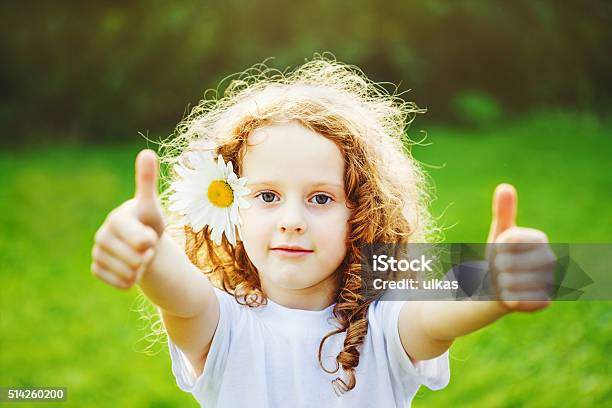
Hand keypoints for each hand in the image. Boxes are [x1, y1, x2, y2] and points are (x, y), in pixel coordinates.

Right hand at [91, 149, 165, 289]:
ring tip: (138, 254)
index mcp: (117, 219)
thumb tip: (146, 152)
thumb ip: (148, 182)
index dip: (152, 242)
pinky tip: (129, 266)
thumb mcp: (152, 205)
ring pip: (130, 275)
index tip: (149, 233)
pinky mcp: (97, 269)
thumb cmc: (149, 221)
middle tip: (145, 245)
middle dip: (147, 256)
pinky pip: (122, 284)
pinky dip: (131, 280)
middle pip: (137, 261)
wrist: (142, 242)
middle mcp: (102, 235)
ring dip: (141, 268)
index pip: (143, 242)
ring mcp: (97, 253)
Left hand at [486, 183, 554, 311]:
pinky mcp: (544, 302)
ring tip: (506, 282)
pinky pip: (515, 300)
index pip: (506, 241)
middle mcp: (549, 260)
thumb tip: (505, 187)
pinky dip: (507, 299)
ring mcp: (549, 282)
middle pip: (506, 263)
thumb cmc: (500, 256)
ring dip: (500, 284)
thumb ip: (504, 212)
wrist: (500, 285)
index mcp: (539, 239)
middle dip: (497, 267)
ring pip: (509, 283)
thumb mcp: (499, 233)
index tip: (501, 250)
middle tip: (502, 269)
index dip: (497, 247)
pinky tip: (511, 295)